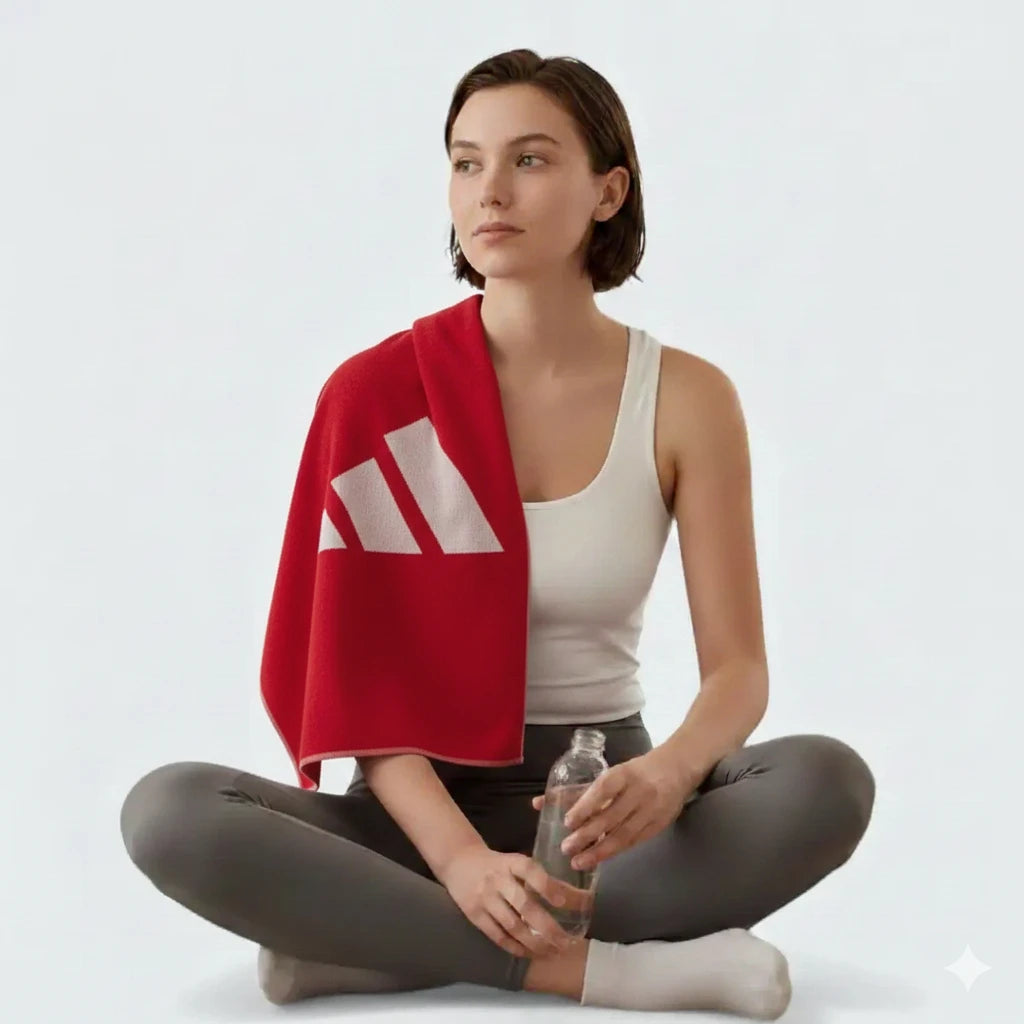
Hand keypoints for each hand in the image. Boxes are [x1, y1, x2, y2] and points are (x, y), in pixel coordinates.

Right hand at [437, 845, 575, 958]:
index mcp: (511, 862)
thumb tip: (580, 898)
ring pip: (512, 925)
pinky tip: (530, 953)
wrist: (459, 861)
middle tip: (566, 942)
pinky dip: (515, 947)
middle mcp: (497, 879)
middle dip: (547, 927)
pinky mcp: (475, 915)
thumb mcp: (516, 863)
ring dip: (534, 942)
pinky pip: (497, 936)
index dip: (546, 885)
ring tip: (552, 952)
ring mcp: (485, 898)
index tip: (562, 902)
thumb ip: (543, 879)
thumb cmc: (498, 865)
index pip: (529, 871)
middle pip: (523, 904)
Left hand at [531, 748, 692, 870]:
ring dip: (600, 850)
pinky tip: (600, 859)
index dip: (585, 806)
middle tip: (566, 848)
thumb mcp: (611, 774)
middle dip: (587, 834)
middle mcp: (639, 792)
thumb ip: (580, 790)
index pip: (603, 790)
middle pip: (611, 816)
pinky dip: (616, 852)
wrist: (678, 768)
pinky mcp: (659, 825)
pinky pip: (634, 842)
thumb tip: (541, 803)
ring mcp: (651, 810)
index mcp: (624, 773)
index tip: (567, 821)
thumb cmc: (636, 771)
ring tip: (579, 862)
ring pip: (623, 834)